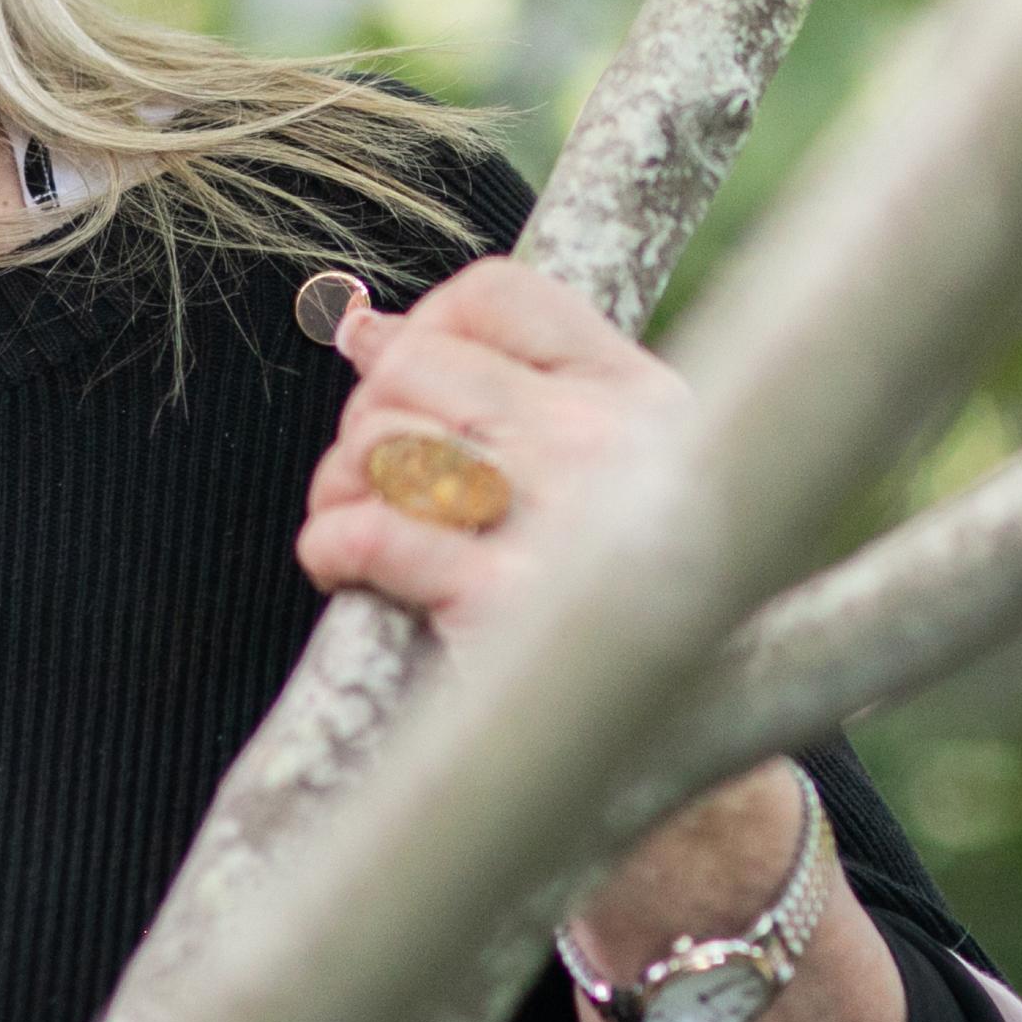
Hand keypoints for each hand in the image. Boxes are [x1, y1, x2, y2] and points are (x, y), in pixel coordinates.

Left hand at [293, 255, 687, 642]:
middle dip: (367, 412)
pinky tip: (344, 564)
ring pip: (380, 439)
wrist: (690, 726)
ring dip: (341, 482)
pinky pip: (371, 532)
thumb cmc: (630, 590)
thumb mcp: (614, 463)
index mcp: (638, 394)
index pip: (499, 295)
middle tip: (376, 472)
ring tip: (359, 517)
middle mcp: (601, 441)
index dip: (425, 325)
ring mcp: (555, 518)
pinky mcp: (503, 604)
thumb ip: (509, 386)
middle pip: (418, 361)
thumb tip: (359, 326)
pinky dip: (331, 544)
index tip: (410, 382)